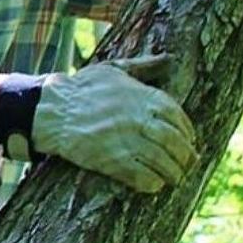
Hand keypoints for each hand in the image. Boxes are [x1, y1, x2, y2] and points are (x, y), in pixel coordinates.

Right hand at [33, 54, 197, 192]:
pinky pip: (142, 176)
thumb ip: (144, 65)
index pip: (177, 116)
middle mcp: (139, 118)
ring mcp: (126, 140)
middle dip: (185, 156)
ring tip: (176, 178)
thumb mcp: (115, 68)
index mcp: (143, 96)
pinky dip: (153, 182)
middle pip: (174, 141)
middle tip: (188, 165)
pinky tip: (155, 184)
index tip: (190, 140)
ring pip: (162, 161)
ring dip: (173, 172)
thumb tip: (168, 58)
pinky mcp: (112, 161)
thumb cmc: (82, 87)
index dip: (187, 131)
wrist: (51, 110)